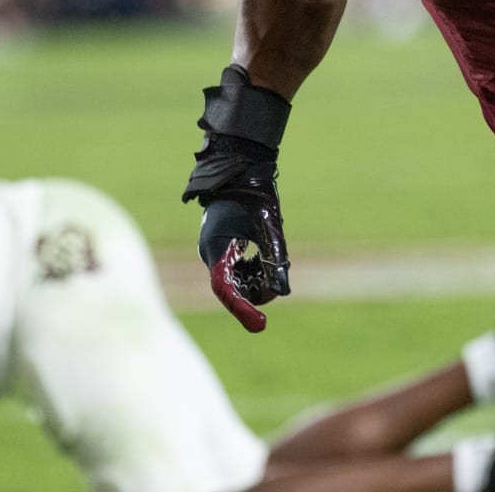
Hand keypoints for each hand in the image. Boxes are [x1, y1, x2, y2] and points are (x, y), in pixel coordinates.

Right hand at [197, 177, 289, 332]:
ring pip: (237, 282)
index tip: (262, 325)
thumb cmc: (253, 195)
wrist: (242, 170)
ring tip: (275, 261)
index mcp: (216, 248)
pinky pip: (238, 272)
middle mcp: (212, 255)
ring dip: (257, 280)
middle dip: (257, 291)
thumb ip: (274, 257)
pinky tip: (266, 259)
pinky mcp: (225, 250)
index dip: (243, 309)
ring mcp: (217, 253)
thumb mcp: (268, 226)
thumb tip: (283, 291)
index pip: (226, 288)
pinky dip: (255, 271)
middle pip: (234, 289)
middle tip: (278, 282)